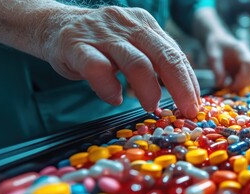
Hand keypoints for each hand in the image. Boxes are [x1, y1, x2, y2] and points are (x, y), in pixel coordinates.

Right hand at [40, 6, 199, 117]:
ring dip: (149, 89)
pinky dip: (109, 87)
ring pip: (136, 62)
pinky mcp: (76, 45)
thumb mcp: (132, 45)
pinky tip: (115, 98)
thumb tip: (183, 92)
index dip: (189, 81)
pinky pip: (98, 67)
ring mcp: (102, 34)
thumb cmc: (100, 43)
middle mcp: (128, 25)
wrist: (54, 26)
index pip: (175, 53)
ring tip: (152, 107)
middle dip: (181, 87)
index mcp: (145, 25)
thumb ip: (154, 62)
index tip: (195, 105)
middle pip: (164, 56)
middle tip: (187, 111)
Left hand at [205, 33, 249, 91]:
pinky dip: (240, 85)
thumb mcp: (212, 56)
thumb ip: (216, 69)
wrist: (217, 39)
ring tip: (228, 88)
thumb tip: (221, 84)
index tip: (233, 84)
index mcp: (241, 50)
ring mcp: (246, 63)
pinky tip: (230, 87)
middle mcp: (247, 56)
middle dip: (243, 82)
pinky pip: (247, 79)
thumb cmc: (215, 45)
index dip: (244, 76)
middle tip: (229, 89)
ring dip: (242, 85)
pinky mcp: (244, 69)